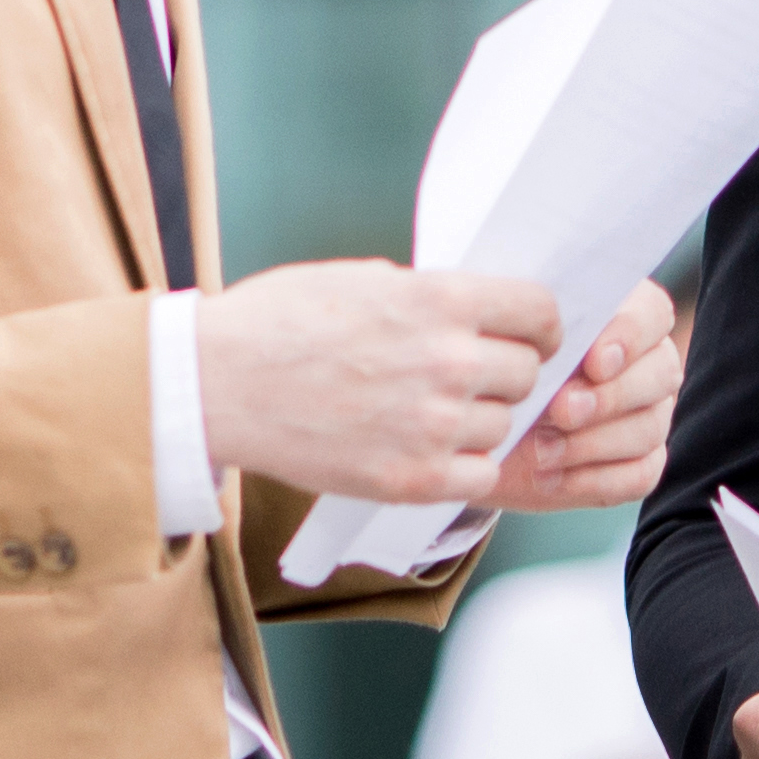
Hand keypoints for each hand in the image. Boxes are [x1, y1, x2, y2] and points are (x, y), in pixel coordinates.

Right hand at [195, 261, 565, 507]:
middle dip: (503, 372)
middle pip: (526, 373)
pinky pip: (480, 475)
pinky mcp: (414, 478)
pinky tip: (429, 449)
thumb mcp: (362, 279)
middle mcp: (448, 362)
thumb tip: (475, 314)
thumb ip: (429, 298)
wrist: (218, 384)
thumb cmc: (278, 322)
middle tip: (467, 376)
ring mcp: (434, 425)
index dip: (538, 326)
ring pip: (503, 425)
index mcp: (439, 300)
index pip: (539, 312)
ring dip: (478, 420)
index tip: (526, 337)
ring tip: (429, 411)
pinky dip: (463, 465)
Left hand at [484, 280, 684, 513]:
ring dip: (591, 442)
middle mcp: (647, 364)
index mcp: (621, 315)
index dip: (631, 336)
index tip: (594, 363)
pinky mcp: (640, 464)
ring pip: (648, 427)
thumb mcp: (505, 344)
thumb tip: (548, 350)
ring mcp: (650, 415)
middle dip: (609, 396)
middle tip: (561, 411)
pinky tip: (547, 477)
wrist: (480, 428)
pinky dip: (591, 479)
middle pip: (661, 372)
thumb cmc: (498, 370)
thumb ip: (534, 336)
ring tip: (540, 450)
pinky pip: (638, 475)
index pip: (652, 312)